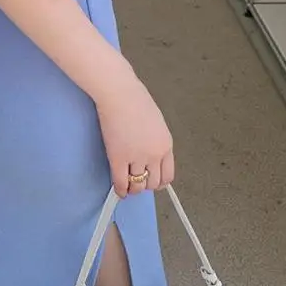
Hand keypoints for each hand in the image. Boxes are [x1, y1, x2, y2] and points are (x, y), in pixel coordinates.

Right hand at [95, 82, 174, 196]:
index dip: (159, 182)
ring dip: (133, 188)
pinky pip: (120, 181)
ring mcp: (136, 158)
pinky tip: (119, 191)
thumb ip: (155, 139)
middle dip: (145, 186)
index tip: (152, 182)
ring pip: (137, 184)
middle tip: (137, 183)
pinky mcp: (118, 158)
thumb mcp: (156, 122)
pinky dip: (120, 189)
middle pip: (153, 182)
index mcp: (166, 145)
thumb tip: (147, 149)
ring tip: (128, 188)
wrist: (119, 94)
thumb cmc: (135, 100)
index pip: (167, 175)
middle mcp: (154, 155)